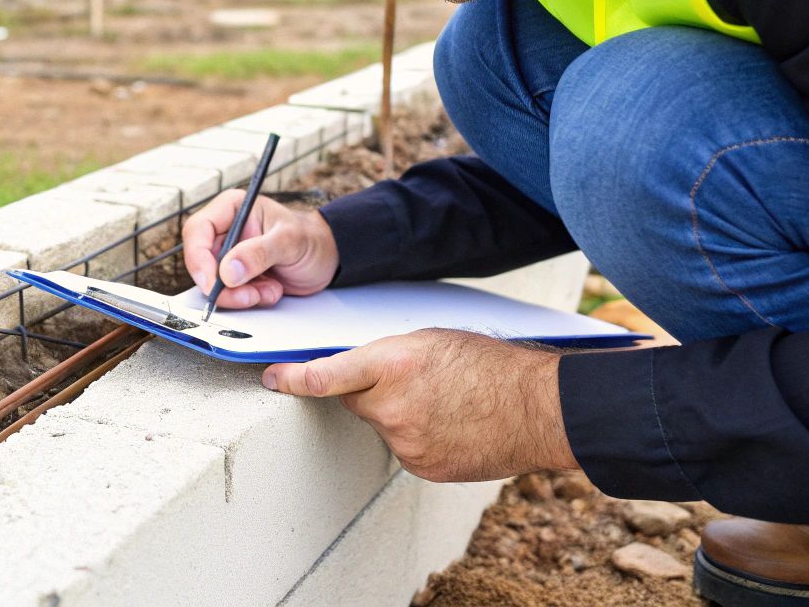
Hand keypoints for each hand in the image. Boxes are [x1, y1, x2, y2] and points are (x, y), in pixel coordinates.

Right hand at [179, 190, 338, 310]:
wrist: (327, 258)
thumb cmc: (311, 239)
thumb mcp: (289, 241)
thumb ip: (259, 252)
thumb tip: (228, 270)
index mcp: (232, 209)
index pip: (197, 230)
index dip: (198, 258)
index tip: (211, 281)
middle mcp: (227, 231)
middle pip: (202, 262)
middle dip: (223, 286)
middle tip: (249, 294)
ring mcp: (230, 256)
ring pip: (214, 284)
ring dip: (240, 296)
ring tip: (269, 290)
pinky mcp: (238, 277)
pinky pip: (229, 295)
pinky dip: (249, 299)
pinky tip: (271, 290)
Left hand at [262, 328, 578, 481]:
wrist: (536, 408)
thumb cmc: (491, 365)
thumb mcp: (431, 341)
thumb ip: (387, 356)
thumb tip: (359, 369)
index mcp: (393, 364)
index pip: (325, 377)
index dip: (292, 379)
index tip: (272, 379)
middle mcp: (393, 406)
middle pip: (354, 401)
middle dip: (369, 391)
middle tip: (410, 381)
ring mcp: (406, 441)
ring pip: (382, 425)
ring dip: (399, 414)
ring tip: (443, 402)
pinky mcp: (421, 466)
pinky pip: (404, 448)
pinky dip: (418, 436)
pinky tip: (449, 424)